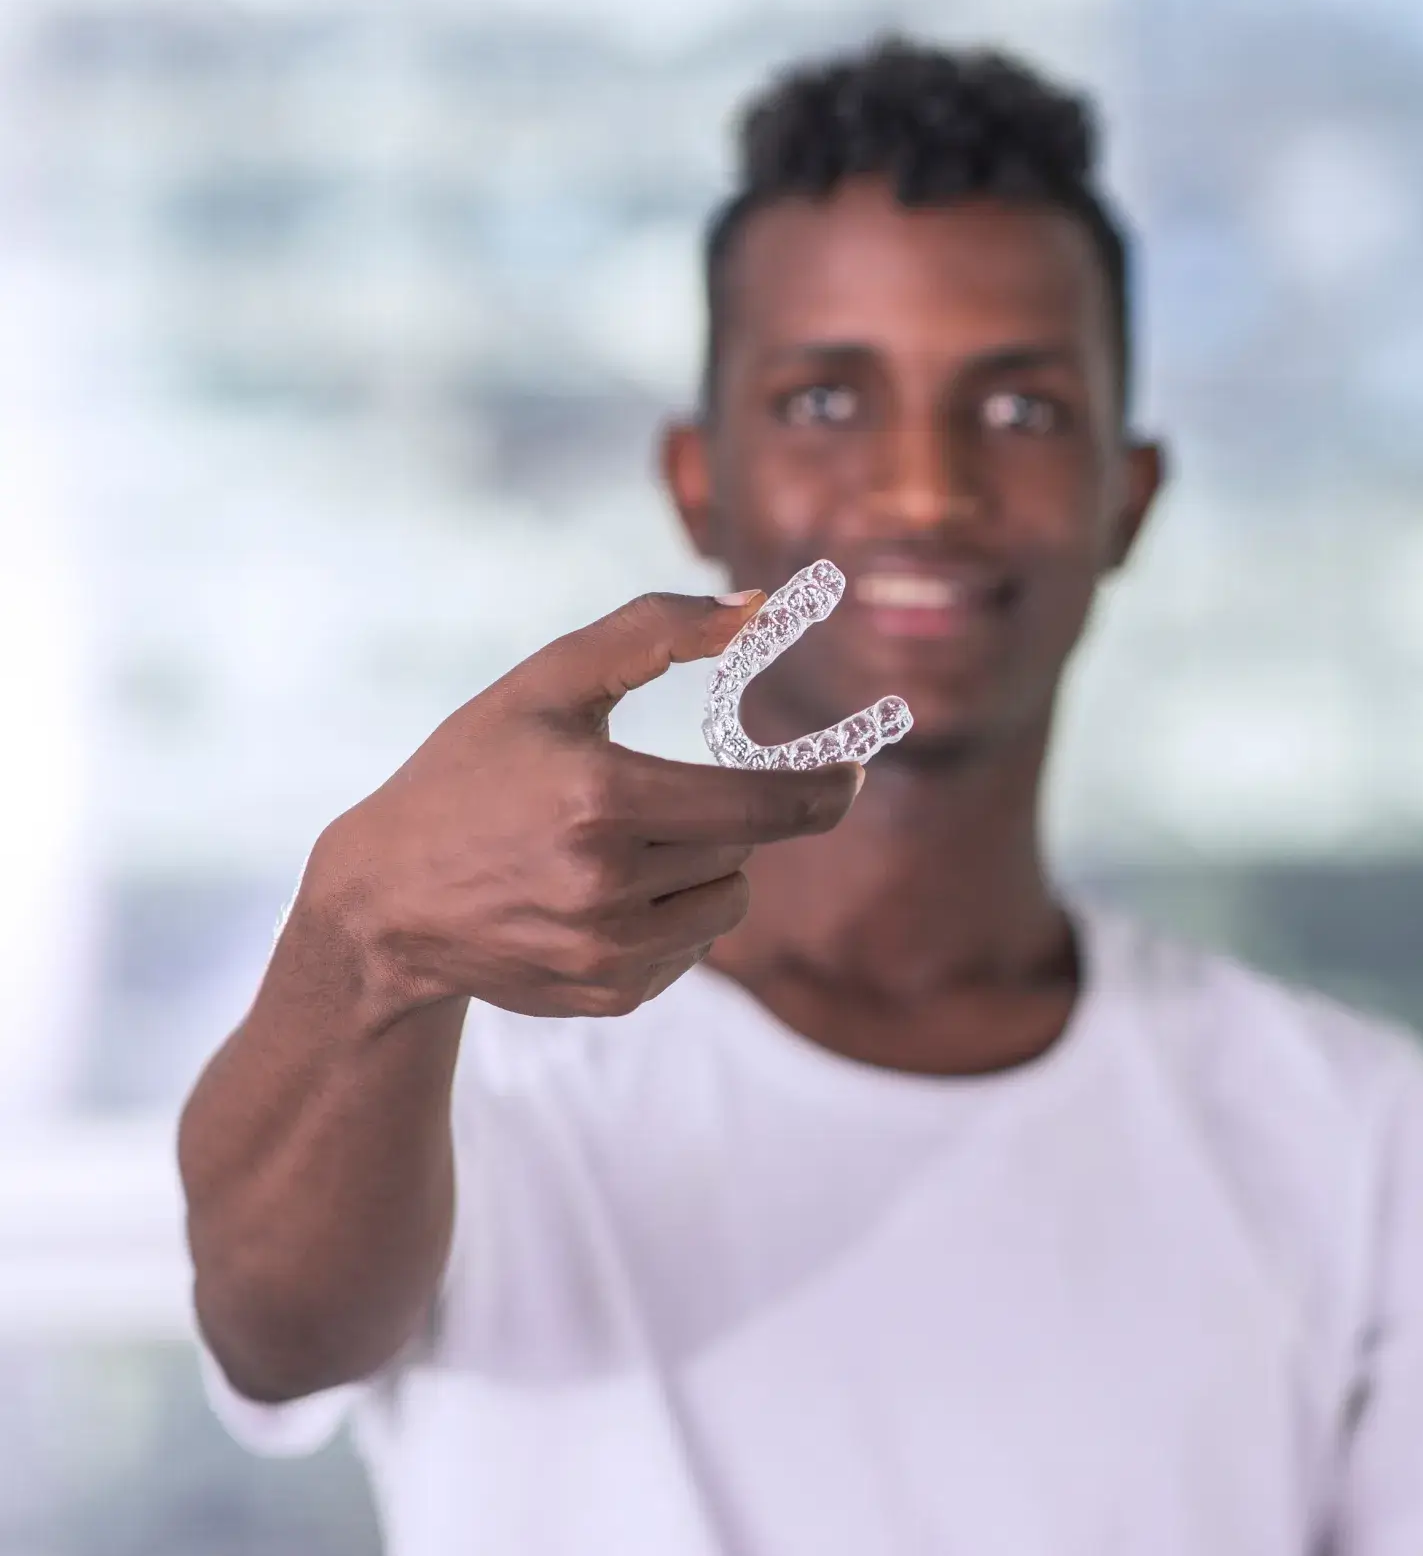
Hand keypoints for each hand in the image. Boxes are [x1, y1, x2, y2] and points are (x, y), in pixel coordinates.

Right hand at [299, 590, 861, 1021]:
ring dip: (706, 868)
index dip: (827, 788)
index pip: (764, 806)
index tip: (855, 773)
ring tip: (625, 847)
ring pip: (728, 904)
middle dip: (723, 816)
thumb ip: (655, 630)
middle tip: (658, 799)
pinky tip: (604, 896)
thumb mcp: (547, 683)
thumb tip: (762, 607)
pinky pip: (694, 950)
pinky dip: (674, 917)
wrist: (385, 898)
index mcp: (602, 800)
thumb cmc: (470, 772)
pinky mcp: (609, 996)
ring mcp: (608, 953)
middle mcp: (608, 887)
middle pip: (745, 849)